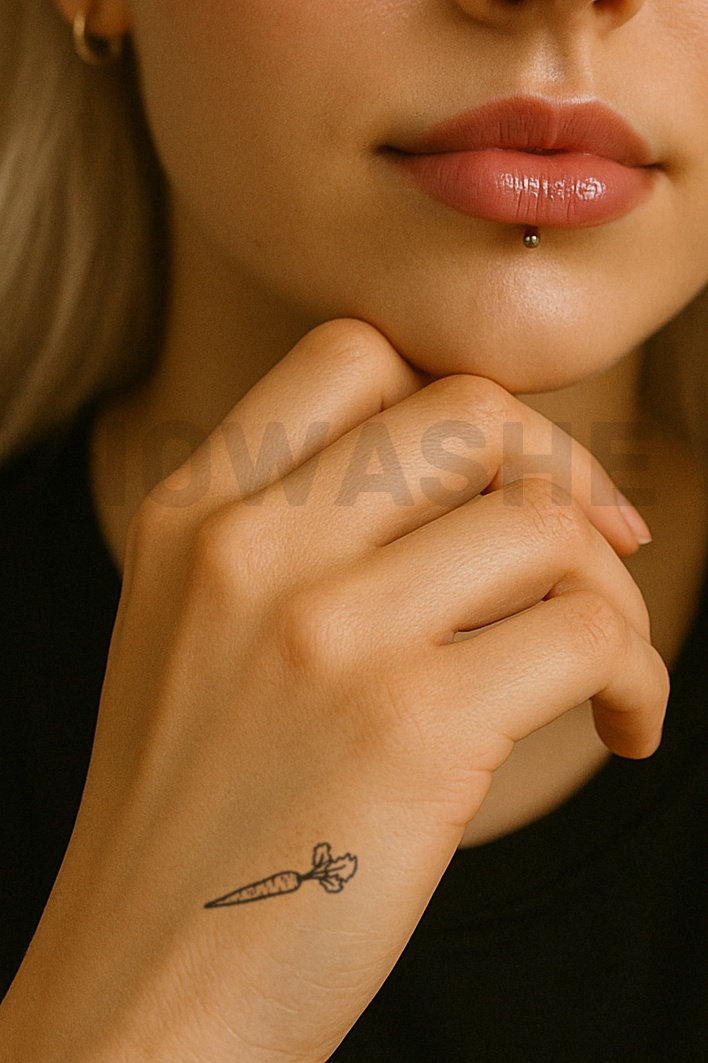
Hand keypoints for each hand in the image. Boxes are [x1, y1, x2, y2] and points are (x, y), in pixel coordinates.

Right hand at [1, 320, 666, 1061]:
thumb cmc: (194, 815)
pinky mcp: (415, 725)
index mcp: (191, 517)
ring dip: (614, 591)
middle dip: (562, 467)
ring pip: (550, 524)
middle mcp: (252, 549)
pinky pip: (593, 634)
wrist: (146, 988)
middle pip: (468, 412)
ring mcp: (330, 631)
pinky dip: (637, 675)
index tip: (513, 475)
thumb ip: (300, 541)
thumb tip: (477, 495)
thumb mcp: (198, 636)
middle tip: (598, 546)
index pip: (351, 356)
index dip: (460, 400)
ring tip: (602, 668)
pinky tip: (619, 726)